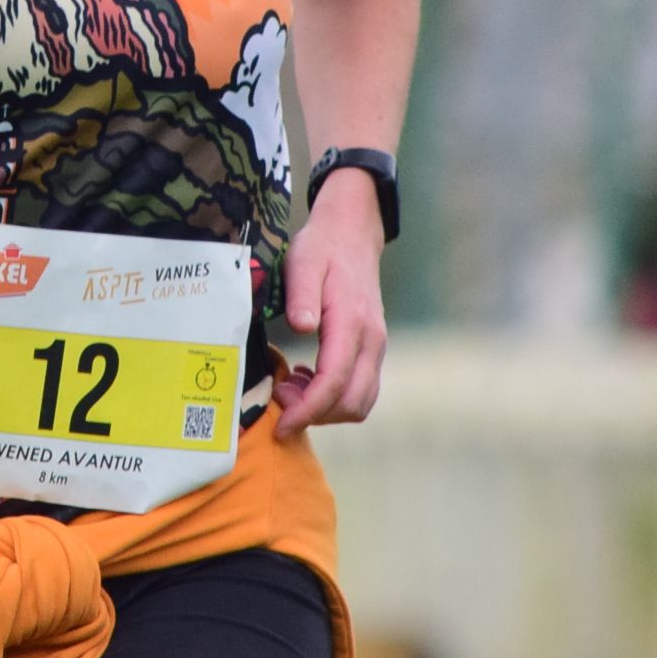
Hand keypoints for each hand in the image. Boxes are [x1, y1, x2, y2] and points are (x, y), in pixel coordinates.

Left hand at [275, 171, 387, 435]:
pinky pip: (361, 388)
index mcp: (351, 323)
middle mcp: (371, 341)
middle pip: (352, 402)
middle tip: (280, 400)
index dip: (307, 410)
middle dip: (315, 414)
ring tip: (290, 389)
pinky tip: (306, 379)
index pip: (334, 382)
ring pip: (361, 401)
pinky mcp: (372, 348)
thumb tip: (302, 327)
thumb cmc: (322, 248)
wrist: (351, 233)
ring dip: (326, 408)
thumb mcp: (303, 262)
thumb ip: (302, 295)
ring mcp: (376, 346)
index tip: (281, 424)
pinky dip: (335, 397)